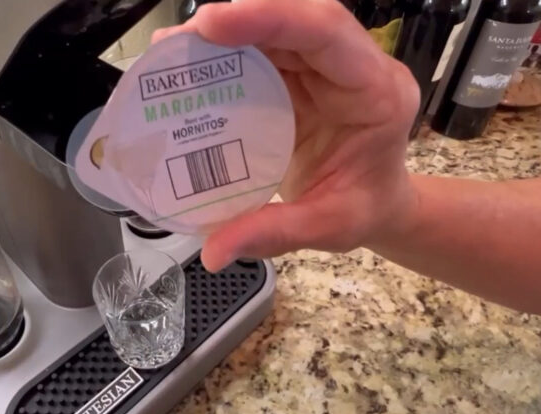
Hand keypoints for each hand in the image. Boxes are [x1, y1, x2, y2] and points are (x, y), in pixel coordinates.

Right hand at [153, 0, 420, 270]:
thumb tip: (214, 252)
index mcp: (376, 94)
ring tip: (173, 51)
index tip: (212, 24)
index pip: (327, 34)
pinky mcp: (304, 72)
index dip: (270, 18)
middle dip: (236, 21)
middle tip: (178, 43)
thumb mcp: (327, 227)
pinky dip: (226, 52)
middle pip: (298, 21)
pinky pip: (264, 49)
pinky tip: (190, 64)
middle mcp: (356, 67)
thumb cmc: (364, 207)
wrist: (379, 201)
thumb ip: (272, 234)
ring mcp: (328, 66)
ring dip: (225, 34)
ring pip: (277, 29)